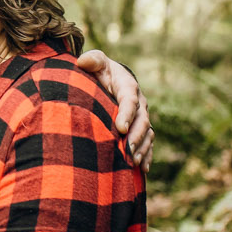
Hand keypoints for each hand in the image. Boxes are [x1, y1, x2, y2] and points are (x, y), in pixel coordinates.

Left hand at [77, 48, 152, 168]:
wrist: (111, 79)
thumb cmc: (101, 71)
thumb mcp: (97, 62)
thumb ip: (92, 60)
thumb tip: (83, 61)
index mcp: (129, 87)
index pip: (130, 100)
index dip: (127, 114)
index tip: (120, 128)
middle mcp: (140, 103)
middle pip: (142, 121)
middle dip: (136, 137)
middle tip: (127, 151)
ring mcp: (142, 117)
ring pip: (147, 134)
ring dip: (142, 149)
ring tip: (134, 163)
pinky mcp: (141, 129)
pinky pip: (148, 144)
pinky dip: (147, 156)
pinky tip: (143, 170)